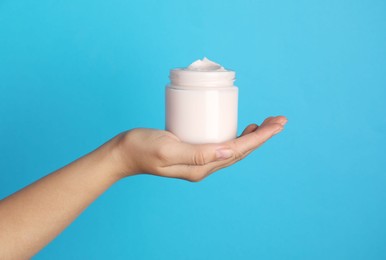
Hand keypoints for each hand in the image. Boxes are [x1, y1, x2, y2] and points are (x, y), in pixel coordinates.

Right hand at [114, 116, 286, 181]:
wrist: (123, 153)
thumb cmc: (141, 147)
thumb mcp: (168, 149)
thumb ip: (198, 154)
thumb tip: (230, 150)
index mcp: (201, 168)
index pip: (238, 151)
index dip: (260, 137)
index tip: (278, 124)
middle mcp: (204, 167)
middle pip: (240, 151)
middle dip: (262, 136)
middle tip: (280, 120)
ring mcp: (199, 161)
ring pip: (233, 149)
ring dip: (252, 137)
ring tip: (266, 124)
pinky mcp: (193, 152)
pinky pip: (221, 146)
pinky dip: (235, 137)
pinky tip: (240, 129)